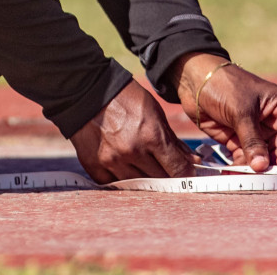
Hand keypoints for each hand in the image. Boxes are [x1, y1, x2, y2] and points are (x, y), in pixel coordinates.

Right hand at [70, 79, 195, 180]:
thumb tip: (191, 160)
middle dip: (167, 176)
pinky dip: (122, 179)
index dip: (186, 174)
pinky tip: (125, 168)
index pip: (178, 169)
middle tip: (167, 170)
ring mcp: (112, 161)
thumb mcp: (154, 112)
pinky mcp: (95, 166)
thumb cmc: (124, 97)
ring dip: (145, 179)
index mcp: (151, 136)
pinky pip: (115, 184)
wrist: (85, 91)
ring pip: (139, 185)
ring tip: (146, 168)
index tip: (187, 174)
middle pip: (160, 179)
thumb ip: (172, 140)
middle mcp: (132, 152)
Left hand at [173, 53, 276, 172]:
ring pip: (265, 157)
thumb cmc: (223, 85)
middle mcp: (273, 122)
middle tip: (262, 175)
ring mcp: (256, 132)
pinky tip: (232, 174)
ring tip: (245, 177)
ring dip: (256, 169)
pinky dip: (240, 168)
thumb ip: (252, 140)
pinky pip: (245, 159)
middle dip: (275, 163)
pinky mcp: (238, 141)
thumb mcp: (241, 111)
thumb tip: (262, 167)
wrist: (193, 79)